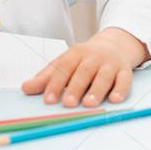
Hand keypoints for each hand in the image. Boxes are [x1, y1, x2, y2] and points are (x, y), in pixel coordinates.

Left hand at [21, 27, 147, 106]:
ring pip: (104, 76)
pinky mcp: (125, 71)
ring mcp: (110, 63)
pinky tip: (114, 100)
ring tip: (89, 104)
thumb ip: (46, 77)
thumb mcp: (64, 63)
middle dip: (75, 88)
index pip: (63, 67)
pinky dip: (120, 90)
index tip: (48, 99)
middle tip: (67, 103)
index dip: (55, 83)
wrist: (113, 45)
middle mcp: (93, 57)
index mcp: (75, 54)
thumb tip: (25, 88)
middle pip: (83, 72)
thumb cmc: (84, 59)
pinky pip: (124, 80)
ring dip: (97, 90)